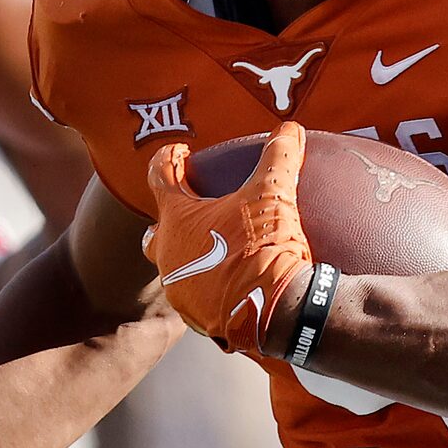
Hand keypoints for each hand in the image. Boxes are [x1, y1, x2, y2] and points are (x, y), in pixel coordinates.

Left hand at [145, 124, 313, 355]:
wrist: (275, 311)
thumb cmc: (265, 246)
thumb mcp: (274, 194)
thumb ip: (279, 156)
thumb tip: (290, 128)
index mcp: (176, 220)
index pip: (159, 176)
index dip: (169, 159)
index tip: (181, 153)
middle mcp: (168, 256)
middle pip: (156, 232)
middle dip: (170, 221)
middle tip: (192, 212)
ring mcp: (180, 291)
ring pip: (176, 269)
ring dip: (191, 256)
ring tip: (217, 250)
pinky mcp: (198, 318)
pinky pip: (198, 297)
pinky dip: (210, 287)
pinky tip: (233, 283)